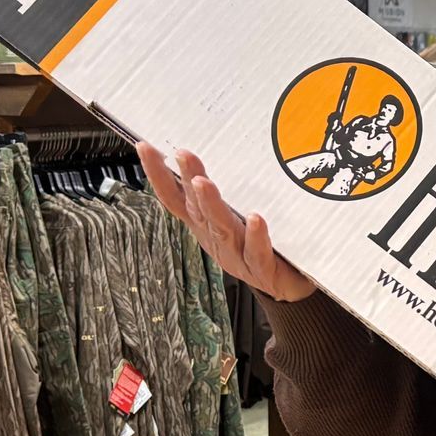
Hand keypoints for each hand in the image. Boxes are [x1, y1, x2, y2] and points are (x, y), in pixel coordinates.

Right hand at [137, 142, 317, 303]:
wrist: (290, 288)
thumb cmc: (262, 249)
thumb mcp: (237, 218)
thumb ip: (225, 192)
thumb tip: (216, 154)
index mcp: (206, 226)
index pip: (176, 198)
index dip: (158, 175)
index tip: (145, 148)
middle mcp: (217, 240)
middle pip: (197, 209)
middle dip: (187, 180)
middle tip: (181, 155)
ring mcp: (238, 257)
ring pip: (221, 229)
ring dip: (210, 204)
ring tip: (202, 182)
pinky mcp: (263, 270)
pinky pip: (257, 253)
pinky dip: (255, 236)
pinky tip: (255, 219)